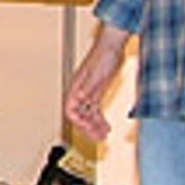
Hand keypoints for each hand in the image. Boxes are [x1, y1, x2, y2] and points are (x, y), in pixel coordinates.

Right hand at [63, 23, 129, 141]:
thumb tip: (80, 97)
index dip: (78, 122)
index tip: (89, 129)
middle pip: (79, 116)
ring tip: (104, 135)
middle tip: (98, 138)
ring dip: (94, 126)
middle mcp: (80, 91)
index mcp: (77, 87)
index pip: (71, 110)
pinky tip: (106, 125)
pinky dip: (100, 119)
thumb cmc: (103, 55)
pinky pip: (95, 110)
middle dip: (87, 129)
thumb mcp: (97, 73)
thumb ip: (89, 85)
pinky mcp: (97, 91)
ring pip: (87, 114)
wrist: (112, 46)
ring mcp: (88, 92)